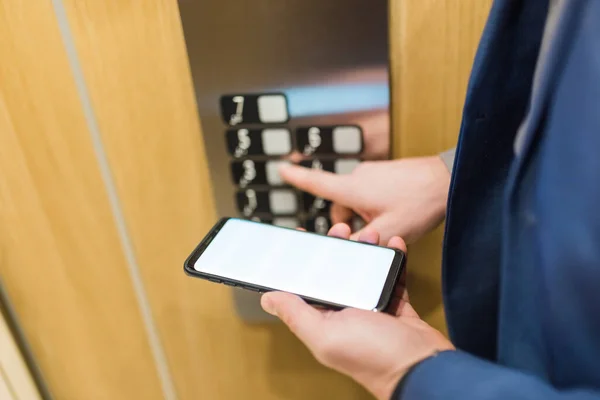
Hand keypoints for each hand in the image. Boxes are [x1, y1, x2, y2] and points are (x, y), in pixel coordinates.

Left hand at [261, 224, 453, 399]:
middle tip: (341, 230)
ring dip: (367, 250)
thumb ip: (296, 314)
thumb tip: (268, 298)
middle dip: (337, 248)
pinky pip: (392, 276)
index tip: (301, 237)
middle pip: (336, 272)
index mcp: (324, 320)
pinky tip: (394, 244)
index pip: (305, 286)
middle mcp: (345, 313)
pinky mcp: (395, 305)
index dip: (302, 261)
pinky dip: (393, 259)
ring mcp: (372, 308)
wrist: (422, 368)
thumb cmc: (373, 357)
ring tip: (372, 234)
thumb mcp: (326, 334)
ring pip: (364, 270)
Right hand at [280, 156, 450, 243]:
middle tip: (369, 237)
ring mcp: (373, 173)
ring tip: (389, 226)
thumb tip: (343, 251)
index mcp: (351, 189)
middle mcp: (358, 176)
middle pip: (339, 204)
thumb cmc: (419, 203)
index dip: (296, 177)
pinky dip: (376, 207)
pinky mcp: (386, 173)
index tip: (280, 168)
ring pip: (356, 201)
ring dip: (364, 216)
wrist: (448, 180)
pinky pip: (371, 193)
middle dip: (348, 223)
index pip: (315, 182)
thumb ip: (362, 243)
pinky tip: (396, 214)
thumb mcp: (387, 232)